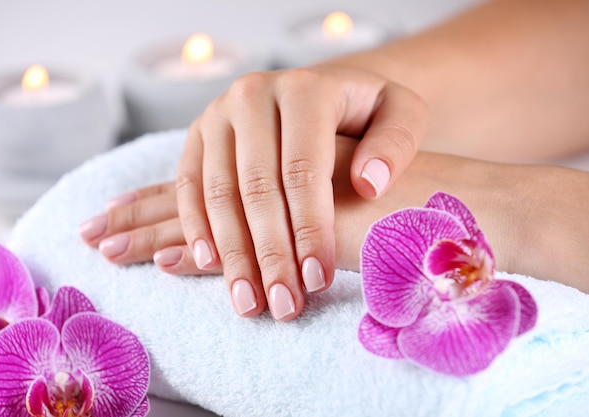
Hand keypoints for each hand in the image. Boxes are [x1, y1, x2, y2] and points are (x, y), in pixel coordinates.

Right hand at [174, 66, 426, 320]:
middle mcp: (253, 95)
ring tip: (249, 302)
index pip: (303, 170)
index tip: (318, 279)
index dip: (310, 228)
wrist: (318, 93)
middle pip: (256, 187)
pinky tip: (209, 264)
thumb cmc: (364, 113)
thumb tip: (368, 184)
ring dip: (232, 252)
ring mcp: (218, 114)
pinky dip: (196, 226)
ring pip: (218, 192)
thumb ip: (395, 143)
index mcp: (305, 89)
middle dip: (270, 253)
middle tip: (283, 305)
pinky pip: (188, 185)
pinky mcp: (198, 134)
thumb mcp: (400, 114)